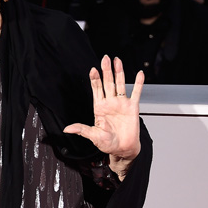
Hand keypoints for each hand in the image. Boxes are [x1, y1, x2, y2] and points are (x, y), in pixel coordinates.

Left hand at [63, 55, 143, 179]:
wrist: (122, 149)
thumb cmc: (107, 143)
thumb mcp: (93, 136)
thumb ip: (82, 130)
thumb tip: (67, 129)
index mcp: (99, 108)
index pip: (96, 90)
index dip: (95, 79)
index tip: (93, 70)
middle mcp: (110, 103)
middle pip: (108, 83)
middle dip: (106, 71)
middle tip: (105, 58)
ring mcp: (121, 104)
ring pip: (120, 84)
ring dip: (119, 72)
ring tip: (117, 60)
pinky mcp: (132, 108)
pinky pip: (136, 93)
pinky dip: (139, 83)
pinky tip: (140, 74)